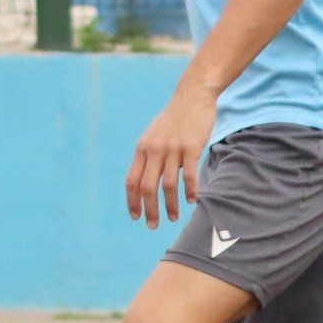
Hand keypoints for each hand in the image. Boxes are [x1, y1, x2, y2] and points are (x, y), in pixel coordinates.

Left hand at [129, 87, 222, 226]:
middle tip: (152, 225)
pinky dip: (189, 190)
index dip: (132, 201)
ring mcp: (172, 149)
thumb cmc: (173, 120)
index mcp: (141, 149)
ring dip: (169, 205)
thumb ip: (149, 156)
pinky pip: (189, 175)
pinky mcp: (191, 147)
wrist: (192, 97)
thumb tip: (146, 179)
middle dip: (148, 209)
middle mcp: (154, 151)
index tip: (135, 216)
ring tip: (172, 218)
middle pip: (146, 187)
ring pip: (167, 184)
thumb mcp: (153, 136)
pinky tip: (191, 201)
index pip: (131, 181)